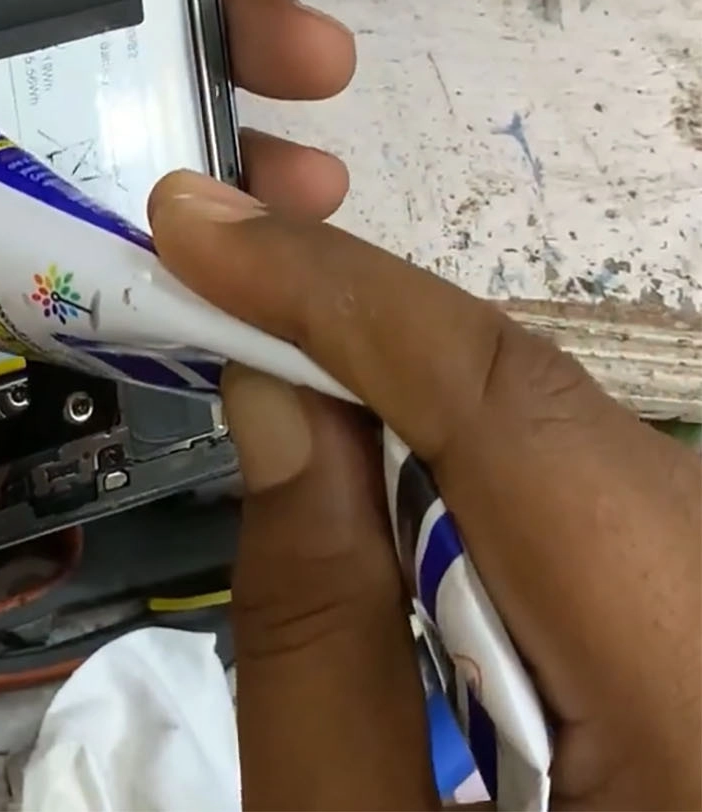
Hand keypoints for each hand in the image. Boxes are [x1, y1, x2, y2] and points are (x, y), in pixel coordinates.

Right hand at [149, 175, 701, 808]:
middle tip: (225, 311)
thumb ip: (307, 621)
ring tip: (310, 440)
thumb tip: (271, 397)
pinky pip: (647, 548)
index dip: (340, 294)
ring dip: (449, 450)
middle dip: (383, 366)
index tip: (202, 227)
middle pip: (580, 439)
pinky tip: (434, 567)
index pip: (516, 416)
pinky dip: (518, 523)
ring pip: (619, 483)